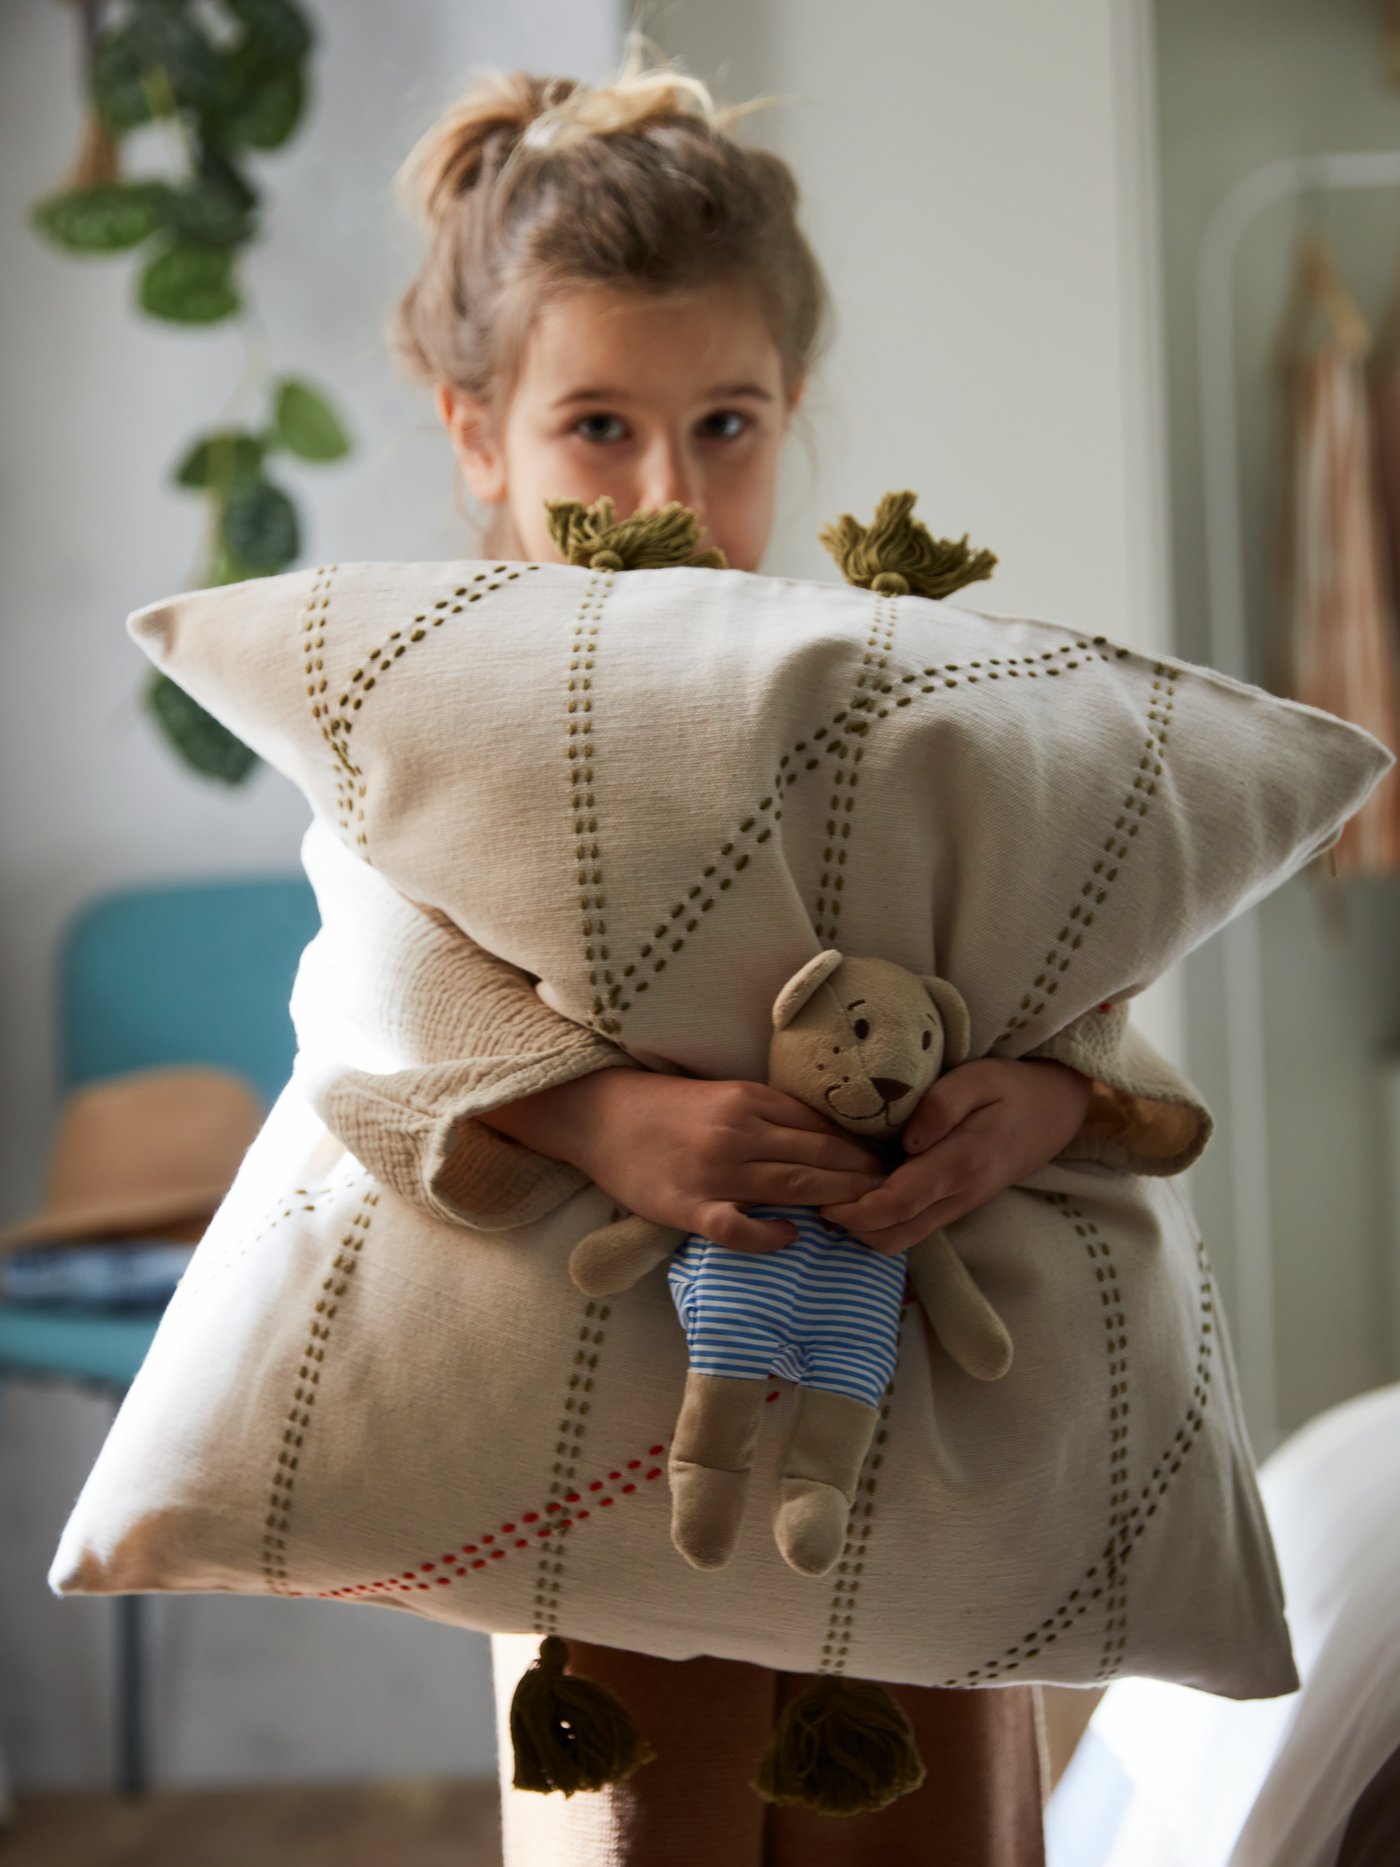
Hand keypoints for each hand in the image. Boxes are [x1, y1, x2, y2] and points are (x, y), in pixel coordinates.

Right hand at [482, 1067, 886, 1254]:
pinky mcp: (688, 1206)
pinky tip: (791, 1238)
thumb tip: (828, 1138)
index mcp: (749, 1100)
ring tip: (867, 1215)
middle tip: (896, 1194)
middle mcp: (737, 1132)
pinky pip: (737, 1227)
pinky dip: (768, 1234)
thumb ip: (771, 1114)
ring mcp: (713, 1171)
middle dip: (863, 1177)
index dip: (860, 1148)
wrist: (600, 1115)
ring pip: (792, 1187)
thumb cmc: (665, 1107)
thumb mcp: (724, 1096)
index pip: (821, 1127)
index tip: (891, 1164)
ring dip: (836, 1201)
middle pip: (817, 1158)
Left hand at [816, 1057, 1092, 1254]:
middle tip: (820, 1197)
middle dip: (853, 1228)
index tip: (824, 1199)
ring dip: (867, 1229)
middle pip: (895, 1235)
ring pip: (905, 1239)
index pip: (898, 1204)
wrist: (1055, 1111)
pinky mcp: (958, 1205)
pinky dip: (884, 1223)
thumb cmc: (1011, 1088)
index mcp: (960, 1164)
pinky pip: (915, 1228)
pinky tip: (863, 1195)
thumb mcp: (977, 1079)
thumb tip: (909, 1139)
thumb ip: (941, 1105)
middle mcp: (959, 1195)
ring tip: (836, 1197)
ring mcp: (960, 1205)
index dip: (857, 1210)